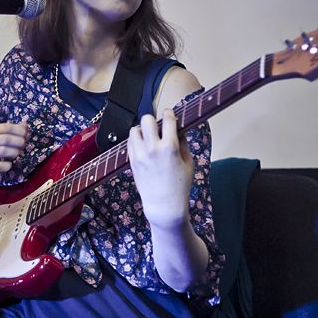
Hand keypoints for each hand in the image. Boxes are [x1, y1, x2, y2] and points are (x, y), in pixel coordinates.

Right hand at [0, 122, 28, 179]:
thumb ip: (8, 130)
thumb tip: (25, 124)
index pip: (5, 127)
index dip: (18, 130)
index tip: (25, 133)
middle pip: (5, 139)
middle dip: (18, 141)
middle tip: (23, 144)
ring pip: (4, 151)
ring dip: (14, 152)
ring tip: (17, 153)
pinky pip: (0, 166)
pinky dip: (8, 165)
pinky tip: (9, 164)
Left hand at [126, 109, 192, 229]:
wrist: (164, 205)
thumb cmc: (180, 185)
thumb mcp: (188, 162)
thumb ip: (182, 143)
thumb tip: (178, 129)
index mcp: (169, 147)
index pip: (168, 119)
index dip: (169, 113)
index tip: (170, 114)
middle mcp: (152, 149)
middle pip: (147, 119)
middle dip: (153, 120)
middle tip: (158, 127)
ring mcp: (140, 155)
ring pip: (134, 129)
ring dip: (142, 130)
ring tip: (149, 137)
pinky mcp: (132, 161)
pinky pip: (129, 142)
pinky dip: (136, 140)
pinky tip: (143, 146)